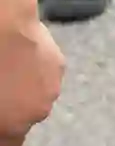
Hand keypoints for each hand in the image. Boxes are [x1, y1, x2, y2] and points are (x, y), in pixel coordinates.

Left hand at [0, 13, 64, 141]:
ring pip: (37, 94)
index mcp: (14, 125)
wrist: (5, 28)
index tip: (1, 118)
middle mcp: (37, 111)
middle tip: (0, 91)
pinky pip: (45, 74)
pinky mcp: (59, 65)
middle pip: (25, 117)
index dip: (4, 132)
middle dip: (13, 108)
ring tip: (7, 70)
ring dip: (24, 88)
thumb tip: (2, 113)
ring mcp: (52, 87)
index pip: (11, 143)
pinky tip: (18, 56)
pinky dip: (34, 69)